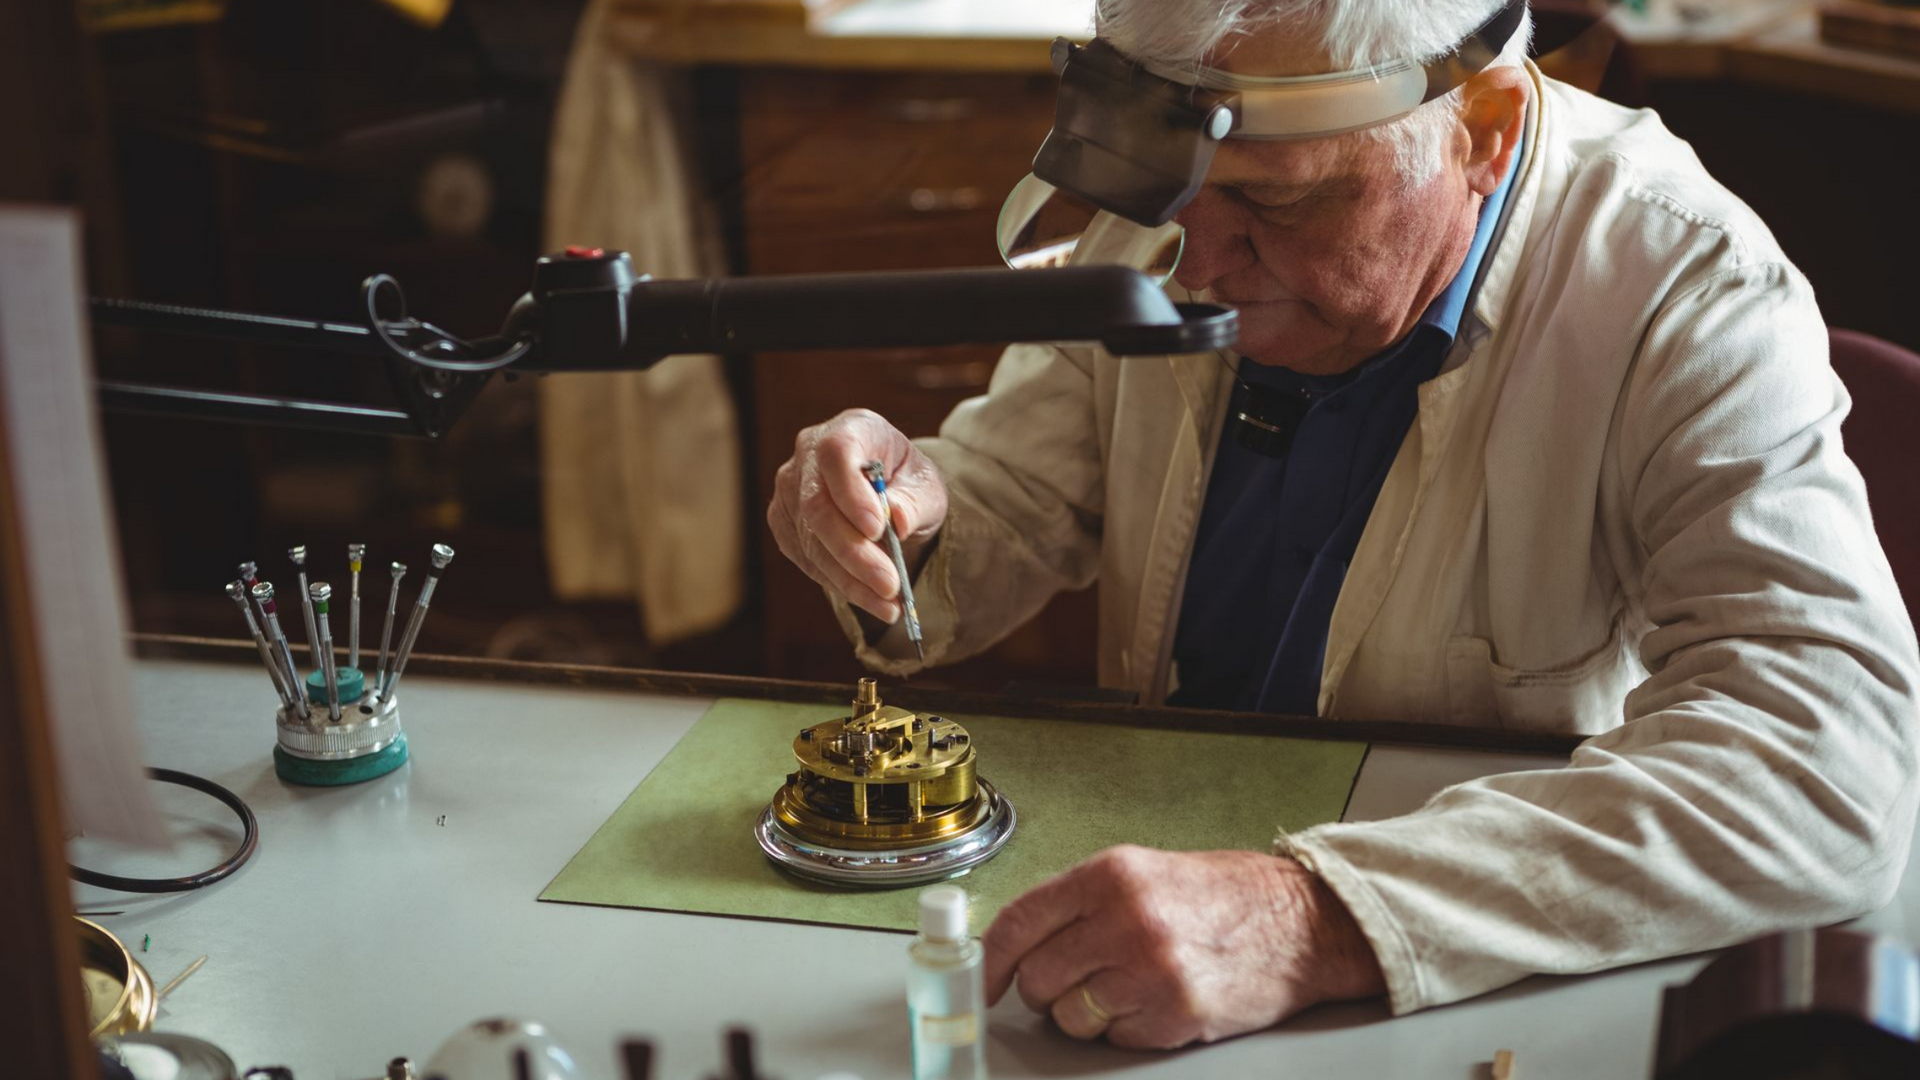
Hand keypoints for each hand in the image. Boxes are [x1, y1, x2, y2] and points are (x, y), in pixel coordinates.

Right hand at [767, 408, 948, 622]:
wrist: (887, 494)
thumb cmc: (907, 482)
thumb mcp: (926, 487)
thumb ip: (914, 501)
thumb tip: (897, 522)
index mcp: (851, 428)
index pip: (837, 453)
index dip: (852, 493)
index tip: (878, 530)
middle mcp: (809, 453)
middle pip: (817, 505)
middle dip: (854, 552)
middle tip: (889, 585)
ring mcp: (790, 488)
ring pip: (809, 539)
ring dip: (849, 577)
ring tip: (887, 603)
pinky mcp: (783, 521)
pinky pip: (805, 557)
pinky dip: (837, 582)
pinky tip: (867, 596)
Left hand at [982, 846, 1385, 1049]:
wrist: (1301, 923)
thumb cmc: (1224, 897)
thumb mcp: (1143, 874)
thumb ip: (1079, 903)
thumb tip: (1016, 943)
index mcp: (1110, 874)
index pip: (1019, 922)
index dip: (992, 961)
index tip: (986, 981)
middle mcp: (1125, 919)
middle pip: (1037, 978)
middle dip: (1048, 989)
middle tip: (1077, 980)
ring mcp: (1149, 971)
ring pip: (1070, 1017)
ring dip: (1088, 1014)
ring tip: (1127, 988)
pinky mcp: (1174, 1014)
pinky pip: (1114, 1039)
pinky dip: (1128, 1030)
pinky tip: (1157, 1002)